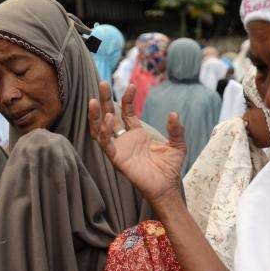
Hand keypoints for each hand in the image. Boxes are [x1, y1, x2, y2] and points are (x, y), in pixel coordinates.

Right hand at [88, 82, 185, 204]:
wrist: (166, 186)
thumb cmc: (169, 168)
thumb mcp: (177, 144)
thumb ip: (175, 129)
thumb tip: (174, 113)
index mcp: (137, 134)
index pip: (127, 112)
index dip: (128, 99)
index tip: (132, 86)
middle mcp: (124, 140)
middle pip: (109, 116)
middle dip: (104, 101)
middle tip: (102, 84)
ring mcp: (119, 149)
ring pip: (100, 129)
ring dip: (96, 115)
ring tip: (93, 100)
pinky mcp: (117, 159)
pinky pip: (106, 144)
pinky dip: (104, 132)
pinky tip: (108, 118)